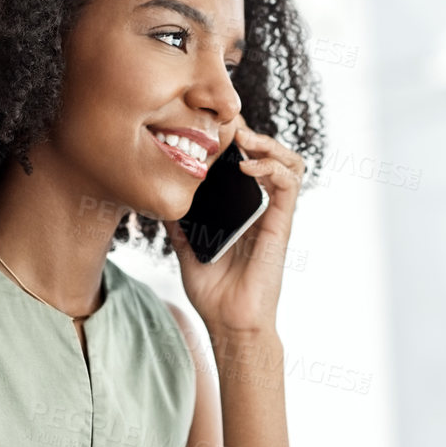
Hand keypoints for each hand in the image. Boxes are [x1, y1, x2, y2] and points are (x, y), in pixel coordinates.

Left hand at [167, 117, 305, 335]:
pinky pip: (288, 185)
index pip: (247, 162)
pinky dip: (271, 167)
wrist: (229, 322)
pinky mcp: (281, 225)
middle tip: (227, 124)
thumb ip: (177, 222)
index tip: (211, 126)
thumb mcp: (185, 247)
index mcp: (242, 209)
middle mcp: (261, 208)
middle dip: (252, 133)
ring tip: (243, 138)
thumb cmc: (213, 292)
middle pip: (270, 155)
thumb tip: (157, 199)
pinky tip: (247, 166)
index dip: (236, 140)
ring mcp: (273, 215)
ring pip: (289, 163)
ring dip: (269, 143)